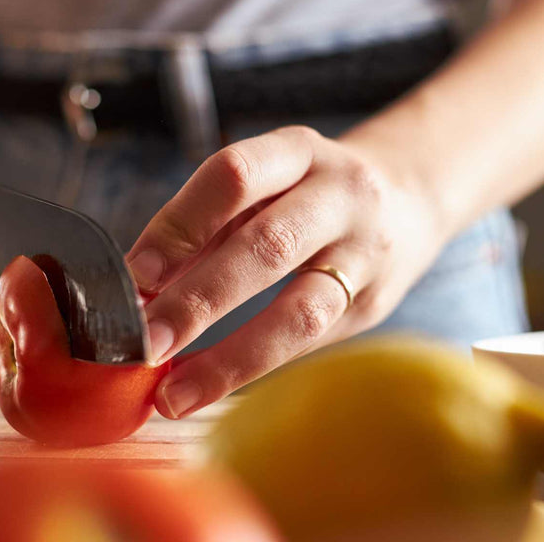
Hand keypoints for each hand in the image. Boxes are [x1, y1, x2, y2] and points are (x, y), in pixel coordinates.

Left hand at [125, 126, 447, 417]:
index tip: (136, 275)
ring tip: (174, 392)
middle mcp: (340, 195)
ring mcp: (365, 253)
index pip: (233, 176)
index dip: (180, 225)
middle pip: (267, 246)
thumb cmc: (308, 196)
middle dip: (198, 301)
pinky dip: (255, 369)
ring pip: (300, 310)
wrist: (408, 201)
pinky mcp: (374, 304)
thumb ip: (206, 226)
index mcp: (298, 152)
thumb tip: (138, 289)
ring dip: (230, 358)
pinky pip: (312, 344)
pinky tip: (210, 387)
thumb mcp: (265, 183)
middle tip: (145, 343)